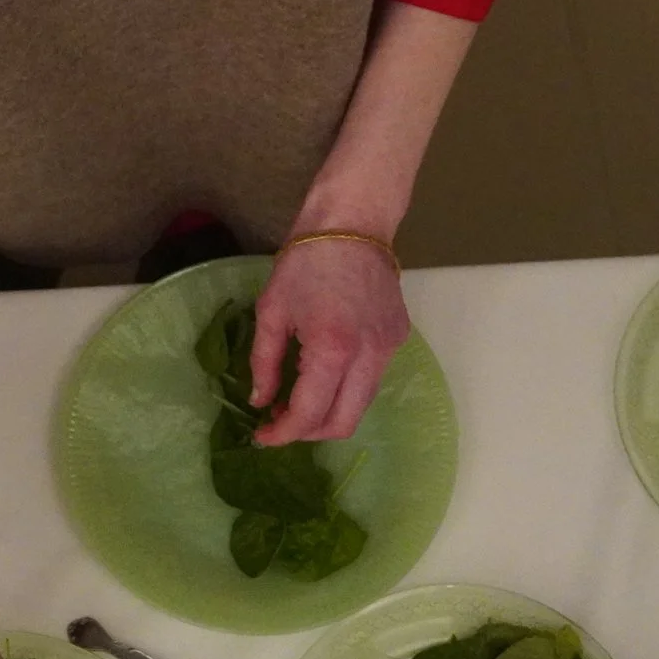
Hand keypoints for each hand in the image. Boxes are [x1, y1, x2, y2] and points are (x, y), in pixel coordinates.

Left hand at [249, 236, 408, 445]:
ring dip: (328, 413)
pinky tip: (323, 372)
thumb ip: (264, 362)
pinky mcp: (398, 338)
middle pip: (344, 423)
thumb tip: (260, 401)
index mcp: (332, 349)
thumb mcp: (271, 310)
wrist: (353, 224)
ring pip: (361, 405)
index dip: (283, 434)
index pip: (310, 414)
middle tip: (281, 422)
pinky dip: (345, 388)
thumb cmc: (305, 262)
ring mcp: (389, 349)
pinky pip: (372, 379)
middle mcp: (368, 356)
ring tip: (298, 400)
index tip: (262, 435)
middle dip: (309, 433)